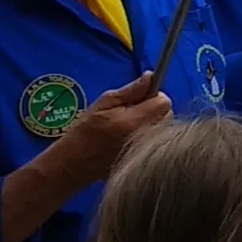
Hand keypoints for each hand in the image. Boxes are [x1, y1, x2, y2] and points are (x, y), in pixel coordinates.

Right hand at [47, 73, 172, 184]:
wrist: (74, 164)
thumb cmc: (85, 131)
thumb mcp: (104, 103)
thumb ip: (130, 91)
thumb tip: (150, 76)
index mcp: (136, 121)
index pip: (164, 102)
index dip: (154, 96)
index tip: (141, 98)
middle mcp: (147, 136)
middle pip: (167, 114)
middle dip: (155, 109)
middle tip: (134, 112)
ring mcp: (148, 150)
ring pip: (164, 128)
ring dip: (153, 122)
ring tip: (131, 126)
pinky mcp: (146, 159)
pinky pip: (157, 141)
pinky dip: (149, 136)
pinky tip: (130, 139)